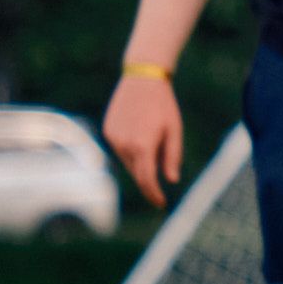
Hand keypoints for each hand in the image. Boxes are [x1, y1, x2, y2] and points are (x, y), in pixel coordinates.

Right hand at [104, 74, 182, 207]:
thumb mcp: (174, 130)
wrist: (142, 79)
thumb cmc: (163, 105)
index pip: (147, 179)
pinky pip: (120, 149)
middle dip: (147, 183)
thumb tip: (170, 180)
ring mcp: (113, 138)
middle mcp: (124, 145)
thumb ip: (172, 156)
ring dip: (139, 165)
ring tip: (152, 153)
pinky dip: (130, 152)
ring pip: (127, 162)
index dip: (153, 194)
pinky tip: (139, 141)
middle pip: (137, 173)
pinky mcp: (108, 131)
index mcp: (143, 146)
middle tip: (158, 193)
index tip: (161, 204)